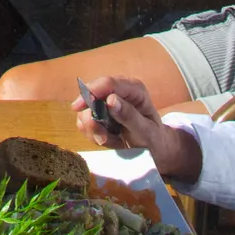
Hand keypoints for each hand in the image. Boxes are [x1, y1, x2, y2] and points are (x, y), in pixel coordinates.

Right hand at [72, 74, 201, 180]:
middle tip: (103, 138)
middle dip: (91, 117)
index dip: (91, 92)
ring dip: (94, 129)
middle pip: (92, 95)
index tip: (78, 107)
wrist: (156, 151)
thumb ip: (129, 116)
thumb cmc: (155, 140)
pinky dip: (94, 135)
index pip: (108, 83)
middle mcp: (119, 92)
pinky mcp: (101, 115)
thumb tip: (109, 100)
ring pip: (86, 110)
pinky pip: (86, 122)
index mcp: (134, 89)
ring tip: (113, 141)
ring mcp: (108, 103)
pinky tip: (110, 141)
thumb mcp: (147, 131)